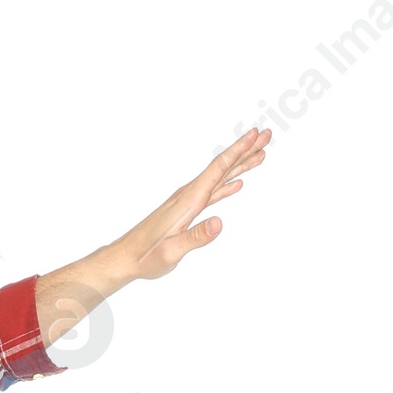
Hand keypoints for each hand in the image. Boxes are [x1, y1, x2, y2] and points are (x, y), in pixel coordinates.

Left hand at [34, 127, 270, 343]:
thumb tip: (220, 222)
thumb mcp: (171, 253)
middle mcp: (189, 195)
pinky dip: (227, 184)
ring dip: (240, 165)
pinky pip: (212, 192)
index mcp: (188, 201)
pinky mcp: (186, 211)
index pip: (218, 169)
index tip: (256, 134)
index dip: (238, 151)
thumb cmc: (146, 257)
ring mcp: (188, 202)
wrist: (125, 258)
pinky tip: (237, 184)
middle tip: (267, 135)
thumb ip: (196, 238)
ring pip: (219, 177)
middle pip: (222, 167)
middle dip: (245, 150)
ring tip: (260, 154)